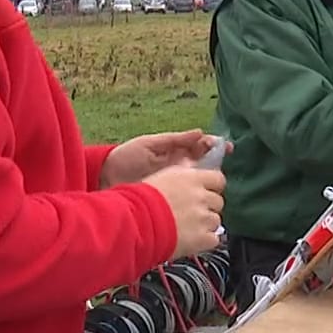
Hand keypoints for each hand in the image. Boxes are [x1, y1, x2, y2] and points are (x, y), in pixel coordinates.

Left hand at [100, 130, 227, 187]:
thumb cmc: (125, 158)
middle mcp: (180, 169)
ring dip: (211, 182)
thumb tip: (200, 132)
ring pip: (201, 183)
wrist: (105, 178)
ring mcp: (176, 185)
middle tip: (223, 162)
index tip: (226, 147)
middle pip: (206, 166)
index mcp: (176, 153)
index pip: (202, 148)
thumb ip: (175, 139)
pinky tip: (206, 198)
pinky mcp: (170, 199)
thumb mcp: (149, 143)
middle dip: (218, 163)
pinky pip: (189, 199)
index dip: (215, 146)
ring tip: (217, 180)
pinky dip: (199, 199)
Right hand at [140, 165, 226, 256]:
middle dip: (207, 207)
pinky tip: (190, 240)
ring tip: (186, 228)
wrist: (135, 223)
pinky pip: (213, 239)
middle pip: (217, 201)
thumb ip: (181, 173)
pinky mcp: (203, 238)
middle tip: (191, 213)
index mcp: (192, 178)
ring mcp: (204, 218)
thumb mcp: (161, 176)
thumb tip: (190, 167)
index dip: (212, 187)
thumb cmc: (140, 200)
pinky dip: (204, 241)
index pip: (218, 179)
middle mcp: (201, 197)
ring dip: (205, 225)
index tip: (205, 192)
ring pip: (215, 221)